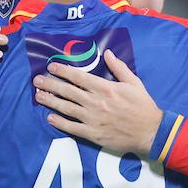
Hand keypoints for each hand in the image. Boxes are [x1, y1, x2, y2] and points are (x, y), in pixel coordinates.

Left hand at [33, 50, 162, 155]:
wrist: (150, 132)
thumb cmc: (143, 106)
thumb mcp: (134, 83)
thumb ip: (119, 67)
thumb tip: (107, 53)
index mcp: (105, 88)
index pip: (78, 77)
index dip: (63, 71)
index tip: (51, 67)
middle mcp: (95, 102)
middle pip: (67, 91)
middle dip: (50, 84)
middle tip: (37, 80)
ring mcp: (92, 119)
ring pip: (66, 108)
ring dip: (50, 101)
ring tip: (38, 95)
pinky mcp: (92, 134)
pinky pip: (72, 127)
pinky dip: (59, 122)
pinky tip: (49, 117)